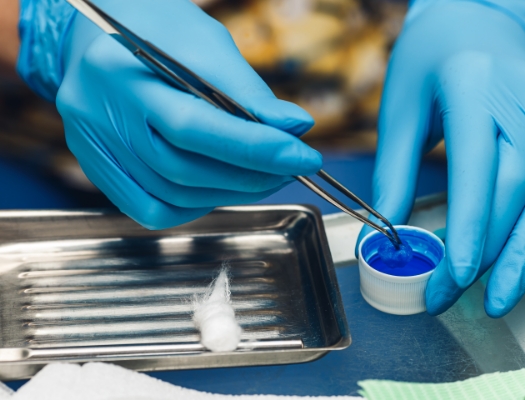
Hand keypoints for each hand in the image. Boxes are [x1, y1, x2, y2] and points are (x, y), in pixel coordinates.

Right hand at [56, 0, 321, 228]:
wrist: (92, 35)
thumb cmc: (154, 31)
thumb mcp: (203, 42)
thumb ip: (246, 91)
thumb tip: (293, 128)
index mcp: (122, 72)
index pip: (195, 126)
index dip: (255, 148)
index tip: (304, 157)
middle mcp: (99, 116)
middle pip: (184, 168)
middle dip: (251, 175)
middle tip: (290, 168)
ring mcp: (93, 148)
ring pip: (173, 194)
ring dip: (231, 192)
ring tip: (264, 177)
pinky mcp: (99, 169)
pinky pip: (151, 210)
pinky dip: (195, 208)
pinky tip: (220, 190)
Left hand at [356, 0, 524, 316]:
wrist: (473, 14)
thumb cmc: (427, 59)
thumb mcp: (401, 108)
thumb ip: (394, 170)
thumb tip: (381, 229)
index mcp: (476, 89)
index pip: (479, 168)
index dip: (470, 226)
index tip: (454, 273)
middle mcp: (523, 102)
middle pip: (516, 190)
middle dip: (489, 252)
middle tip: (456, 295)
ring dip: (522, 253)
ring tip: (498, 299)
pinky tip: (518, 261)